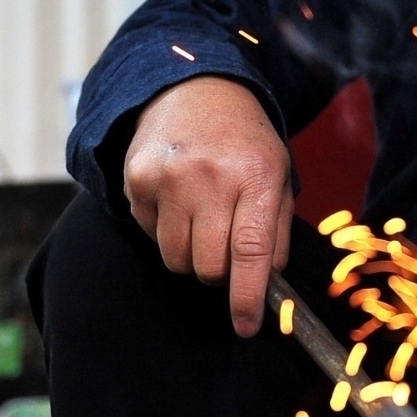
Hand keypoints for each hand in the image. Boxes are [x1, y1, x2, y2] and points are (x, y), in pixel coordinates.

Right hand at [123, 75, 292, 337]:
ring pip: (176, 260)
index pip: (251, 252)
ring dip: (192, 255)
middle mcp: (212, 178)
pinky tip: (180, 199)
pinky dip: (167, 231)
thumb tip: (267, 284)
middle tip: (229, 248)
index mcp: (258, 177)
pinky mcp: (137, 180)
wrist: (196, 90)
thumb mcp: (279, 175)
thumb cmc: (246, 142)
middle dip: (221, 272)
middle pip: (209, 266)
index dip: (247, 297)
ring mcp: (169, 179)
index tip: (246, 326)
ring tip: (205, 219)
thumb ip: (277, 230)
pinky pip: (151, 236)